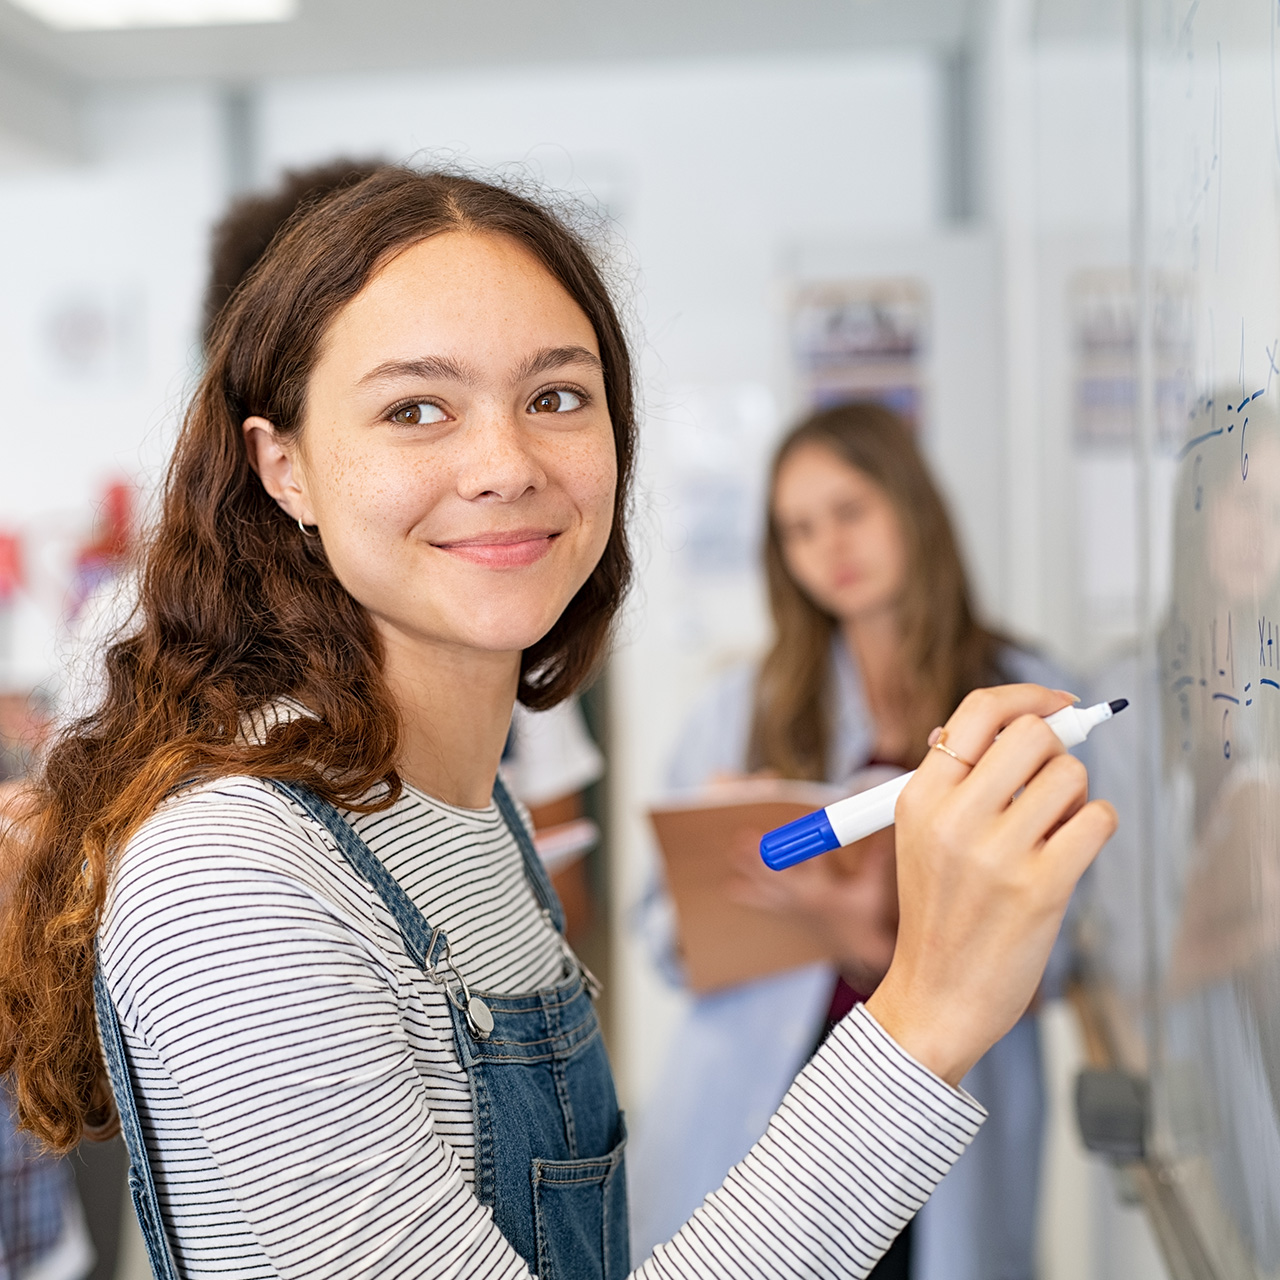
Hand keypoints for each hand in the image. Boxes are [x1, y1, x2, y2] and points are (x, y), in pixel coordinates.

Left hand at [725, 827, 897, 991]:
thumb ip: (877, 859)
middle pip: (778, 872)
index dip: (806, 839)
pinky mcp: (789, 914)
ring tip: (733, 853)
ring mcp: (794, 908)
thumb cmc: (867, 917)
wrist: (859, 951)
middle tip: (744, 837)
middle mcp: (805, 899)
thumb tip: (884, 832)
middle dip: (762, 854)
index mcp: (825, 891)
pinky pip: (764, 904)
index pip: (815, 858)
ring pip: (767, 886)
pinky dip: (749, 896)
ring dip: (750, 870)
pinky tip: (731, 888)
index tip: (795, 824)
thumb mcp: (873, 889)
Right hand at [865, 684, 1116, 1086]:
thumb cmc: (939, 913)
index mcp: (919, 797)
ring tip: (1050, 831)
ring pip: (1070, 776)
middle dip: (1054, 750)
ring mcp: (997, 854)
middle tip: (1049, 781)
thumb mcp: (921, 836)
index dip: (1028, 697)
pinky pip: (1097, 819)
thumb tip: (1019, 722)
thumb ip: (958, 779)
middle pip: (1032, 733)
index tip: (1056, 704)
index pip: (978, 711)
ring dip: (1074, 796)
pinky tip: (1071, 851)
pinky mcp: (1041, 887)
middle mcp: (953, 818)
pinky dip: (1096, 827)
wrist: (937, 996)